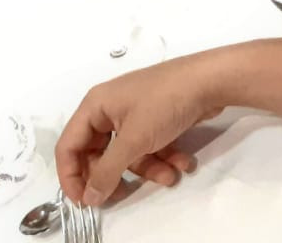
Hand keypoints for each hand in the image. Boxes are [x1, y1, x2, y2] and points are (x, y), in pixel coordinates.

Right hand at [56, 55, 223, 206]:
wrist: (213, 79)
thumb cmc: (166, 103)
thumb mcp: (133, 140)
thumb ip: (107, 171)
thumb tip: (89, 197)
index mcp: (95, 106)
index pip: (69, 146)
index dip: (71, 176)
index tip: (83, 200)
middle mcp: (111, 108)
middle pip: (101, 153)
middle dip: (117, 174)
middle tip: (124, 194)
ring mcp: (136, 112)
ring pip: (130, 152)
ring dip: (149, 168)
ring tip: (170, 176)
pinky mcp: (158, 117)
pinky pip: (150, 145)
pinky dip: (164, 157)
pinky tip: (183, 163)